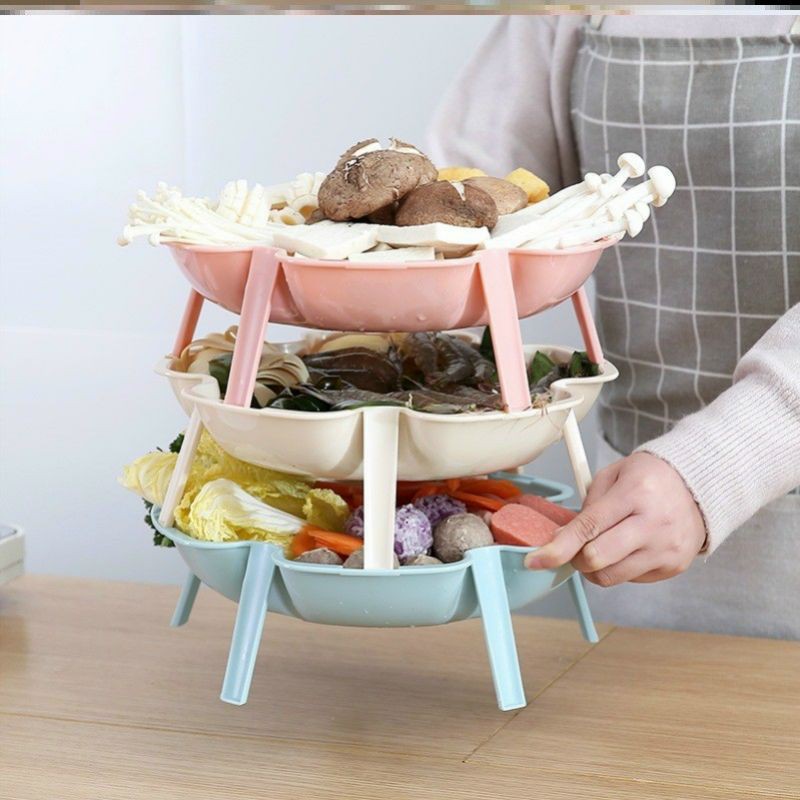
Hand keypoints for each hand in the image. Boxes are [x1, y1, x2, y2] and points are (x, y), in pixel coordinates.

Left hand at [524, 452, 706, 585]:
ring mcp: (666, 549)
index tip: (535, 560)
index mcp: (635, 493)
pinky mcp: (673, 566)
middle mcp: (653, 524)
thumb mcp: (613, 475)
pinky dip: (619, 567)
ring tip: (601, 546)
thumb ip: (587, 506)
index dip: (557, 548)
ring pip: (611, 576)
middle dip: (574, 558)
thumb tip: (561, 538)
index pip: (588, 527)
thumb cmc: (650, 478)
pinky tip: (627, 547)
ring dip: (594, 567)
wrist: (699, 487)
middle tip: (573, 548)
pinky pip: (630, 579)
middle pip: (597, 559)